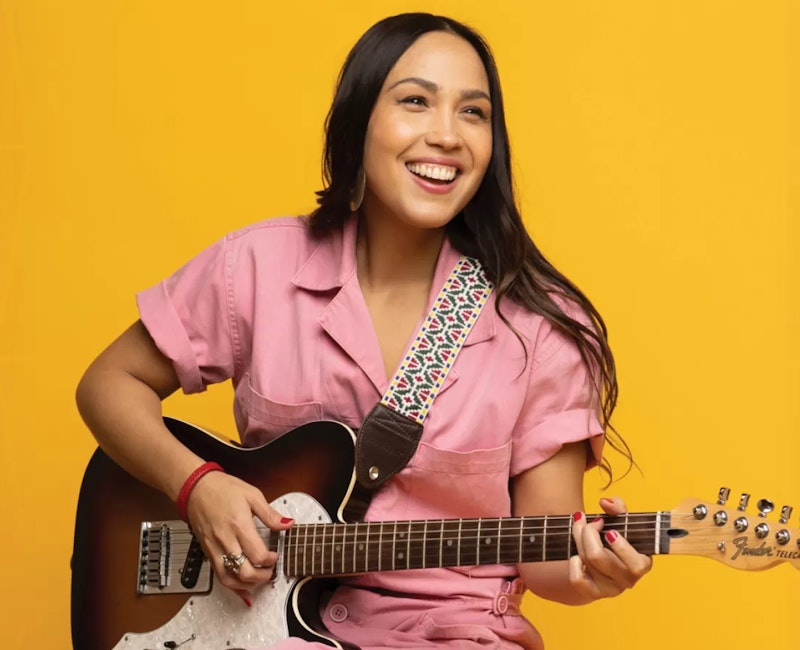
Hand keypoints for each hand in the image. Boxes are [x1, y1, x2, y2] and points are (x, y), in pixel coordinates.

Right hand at [185, 471, 293, 600]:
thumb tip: (287, 524)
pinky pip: (218, 576)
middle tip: (270, 571)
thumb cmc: (222, 489)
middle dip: (262, 577)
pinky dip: (232, 587)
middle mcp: (225, 540)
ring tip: (259, 580)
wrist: (195, 488)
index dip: (271, 560)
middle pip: (244, 572)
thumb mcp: (252, 495)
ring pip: (229, 579)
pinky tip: (242, 591)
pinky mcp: (207, 552)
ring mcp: (214, 548)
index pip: (258, 554)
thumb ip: (270, 514)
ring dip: (247, 585)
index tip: (275, 556)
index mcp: (239, 525)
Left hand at [568, 496, 651, 599]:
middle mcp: (628, 580)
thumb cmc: (617, 538)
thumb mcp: (622, 521)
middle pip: (598, 556)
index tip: (610, 530)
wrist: (605, 561)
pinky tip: (577, 555)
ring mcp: (610, 589)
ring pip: (587, 561)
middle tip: (591, 521)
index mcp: (642, 564)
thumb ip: (618, 508)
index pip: (636, 565)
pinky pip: (577, 580)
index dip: (621, 546)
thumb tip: (605, 502)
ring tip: (581, 527)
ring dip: (579, 539)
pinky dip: (574, 563)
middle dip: (588, 532)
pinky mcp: (593, 593)